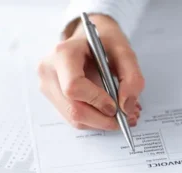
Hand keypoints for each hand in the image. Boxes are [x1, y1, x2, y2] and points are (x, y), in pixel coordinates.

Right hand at [38, 15, 143, 129]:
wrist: (88, 40)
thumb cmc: (104, 42)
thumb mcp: (125, 52)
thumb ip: (132, 78)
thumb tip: (126, 108)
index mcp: (63, 54)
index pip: (74, 87)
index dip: (96, 101)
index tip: (116, 107)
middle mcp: (50, 72)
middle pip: (74, 110)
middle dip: (103, 120)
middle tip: (126, 119)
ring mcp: (49, 87)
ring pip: (75, 119)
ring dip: (101, 123)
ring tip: (122, 116)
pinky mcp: (55, 99)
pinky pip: (75, 119)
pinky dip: (95, 121)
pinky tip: (109, 114)